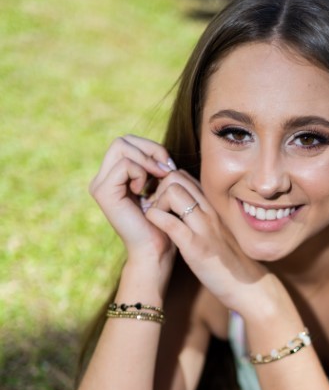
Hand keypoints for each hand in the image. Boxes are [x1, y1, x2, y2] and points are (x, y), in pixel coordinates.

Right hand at [89, 135, 177, 264]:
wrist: (155, 249)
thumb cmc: (162, 222)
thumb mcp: (159, 188)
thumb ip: (154, 168)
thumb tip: (159, 150)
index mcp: (114, 177)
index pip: (128, 143)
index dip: (151, 147)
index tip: (169, 166)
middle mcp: (102, 179)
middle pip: (122, 140)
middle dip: (149, 149)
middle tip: (166, 168)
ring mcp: (99, 185)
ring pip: (121, 146)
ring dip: (147, 159)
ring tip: (159, 178)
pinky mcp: (103, 192)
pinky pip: (124, 164)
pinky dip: (141, 172)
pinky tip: (146, 191)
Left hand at [145, 170, 268, 313]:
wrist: (250, 287)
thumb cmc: (232, 263)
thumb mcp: (218, 234)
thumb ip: (203, 219)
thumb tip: (183, 211)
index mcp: (213, 207)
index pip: (184, 176)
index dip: (165, 185)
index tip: (160, 204)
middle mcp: (210, 211)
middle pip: (175, 177)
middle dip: (157, 189)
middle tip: (154, 211)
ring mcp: (204, 227)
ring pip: (173, 192)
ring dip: (156, 203)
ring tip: (155, 221)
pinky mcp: (196, 247)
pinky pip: (170, 222)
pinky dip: (155, 220)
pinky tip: (154, 230)